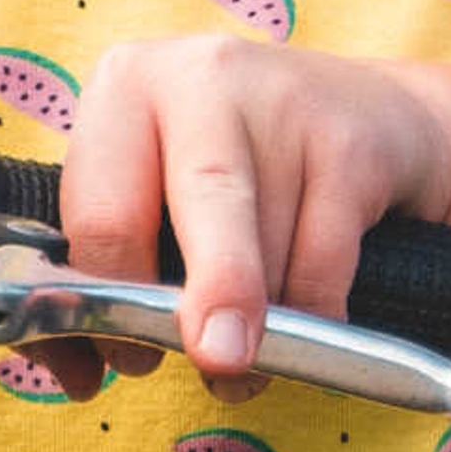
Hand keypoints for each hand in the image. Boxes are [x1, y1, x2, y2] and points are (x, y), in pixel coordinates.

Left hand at [58, 31, 450, 392]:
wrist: (373, 117)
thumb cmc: (237, 172)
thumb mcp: (159, 197)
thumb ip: (112, 272)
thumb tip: (77, 374)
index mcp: (127, 87)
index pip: (102, 209)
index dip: (108, 297)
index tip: (123, 354)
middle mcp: (202, 77)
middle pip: (201, 198)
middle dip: (208, 293)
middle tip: (216, 357)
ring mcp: (285, 102)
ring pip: (268, 246)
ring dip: (262, 323)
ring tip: (256, 351)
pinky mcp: (350, 142)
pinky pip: (326, 261)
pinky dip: (316, 314)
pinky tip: (310, 321)